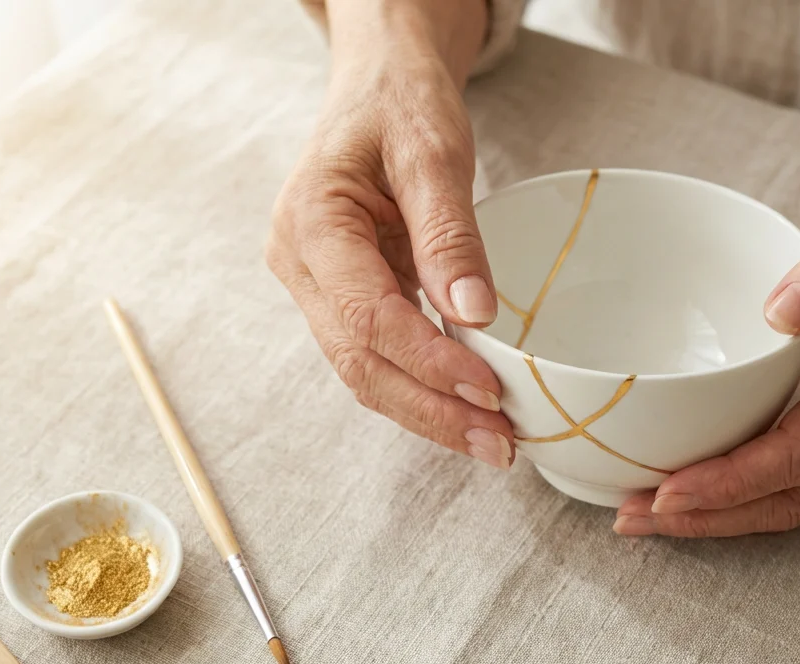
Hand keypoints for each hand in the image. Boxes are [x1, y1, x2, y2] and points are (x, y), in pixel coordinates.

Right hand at [266, 35, 514, 468]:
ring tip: (493, 441)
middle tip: (500, 443)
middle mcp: (299, 263)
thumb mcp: (432, 150)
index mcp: (311, 222)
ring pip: (364, 371)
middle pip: (359, 362)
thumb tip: (474, 313)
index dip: (427, 361)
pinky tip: (467, 408)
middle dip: (431, 410)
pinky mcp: (343, 296)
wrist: (378, 83)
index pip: (367, 315)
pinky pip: (377, 354)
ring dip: (428, 411)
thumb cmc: (399, 103)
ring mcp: (315, 285)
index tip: (488, 390)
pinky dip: (422, 386)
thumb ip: (449, 233)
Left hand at [614, 195, 799, 536]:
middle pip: (788, 498)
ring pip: (789, 503)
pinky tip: (687, 494)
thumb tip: (781, 311)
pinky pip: (792, 487)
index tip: (669, 492)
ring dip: (717, 519)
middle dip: (709, 517)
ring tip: (642, 516)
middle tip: (631, 517)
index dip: (733, 481)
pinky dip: (738, 499)